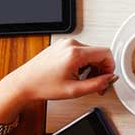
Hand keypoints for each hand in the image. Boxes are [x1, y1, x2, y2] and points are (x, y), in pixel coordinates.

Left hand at [0, 39, 116, 123]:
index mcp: (75, 53)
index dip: (110, 67)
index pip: (106, 53)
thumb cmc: (43, 86)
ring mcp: (65, 44)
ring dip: (91, 66)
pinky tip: (75, 74)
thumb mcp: (75, 90)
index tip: (107, 78)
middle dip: (100, 69)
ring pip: (90, 53)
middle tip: (96, 84)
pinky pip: (80, 52)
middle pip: (98, 53)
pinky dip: (82, 63)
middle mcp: (71, 44)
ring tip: (83, 80)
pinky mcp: (61, 46)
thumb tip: (110, 79)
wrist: (24, 84)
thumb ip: (97, 84)